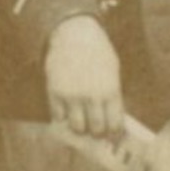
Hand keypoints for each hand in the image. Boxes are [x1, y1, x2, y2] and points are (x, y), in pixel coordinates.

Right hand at [45, 15, 123, 137]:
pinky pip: (58, 117)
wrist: (75, 36)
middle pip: (96, 128)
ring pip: (77, 127)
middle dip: (97, 132)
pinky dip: (63, 116)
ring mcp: (72, 96)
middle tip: (96, 129)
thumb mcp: (113, 71)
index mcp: (111, 90)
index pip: (114, 123)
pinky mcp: (55, 93)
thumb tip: (113, 119)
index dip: (113, 132)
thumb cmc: (98, 53)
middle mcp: (92, 96)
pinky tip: (67, 108)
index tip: (112, 134)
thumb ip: (113, 95)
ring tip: (81, 120)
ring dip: (80, 127)